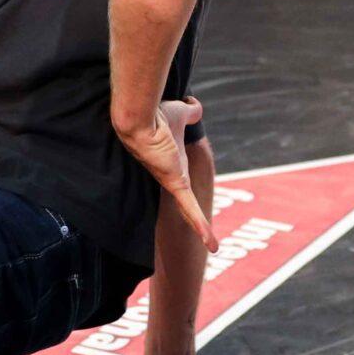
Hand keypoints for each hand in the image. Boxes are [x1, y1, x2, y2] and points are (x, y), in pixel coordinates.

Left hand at [115, 96, 216, 250]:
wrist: (141, 118)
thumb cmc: (156, 115)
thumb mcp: (181, 113)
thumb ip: (192, 112)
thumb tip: (196, 107)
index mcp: (172, 163)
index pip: (180, 184)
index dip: (185, 192)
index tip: (189, 201)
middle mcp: (171, 177)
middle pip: (183, 202)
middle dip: (191, 219)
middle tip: (202, 236)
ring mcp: (172, 183)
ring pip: (188, 211)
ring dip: (199, 229)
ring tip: (212, 247)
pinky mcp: (175, 184)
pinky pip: (190, 208)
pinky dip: (200, 226)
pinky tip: (210, 244)